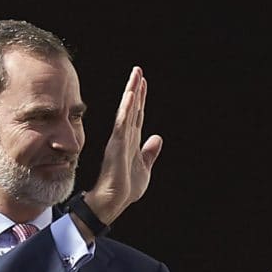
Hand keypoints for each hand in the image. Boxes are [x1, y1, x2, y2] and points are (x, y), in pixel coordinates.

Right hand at [82, 66, 162, 227]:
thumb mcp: (145, 169)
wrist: (113, 201)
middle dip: (136, 89)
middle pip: (132, 107)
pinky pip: (123, 122)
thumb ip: (150, 152)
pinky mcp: (117, 144)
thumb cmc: (125, 188)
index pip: (137, 115)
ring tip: (136, 75)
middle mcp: (125, 136)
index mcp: (131, 141)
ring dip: (132, 92)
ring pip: (127, 110)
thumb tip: (157, 137)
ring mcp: (120, 139)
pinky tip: (130, 94)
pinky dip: (127, 107)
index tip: (143, 82)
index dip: (141, 99)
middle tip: (138, 70)